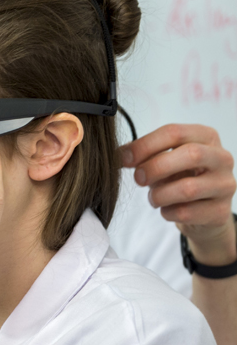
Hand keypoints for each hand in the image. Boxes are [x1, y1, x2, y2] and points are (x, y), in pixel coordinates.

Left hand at [122, 124, 236, 264]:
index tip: (123, 159)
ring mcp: (225, 185)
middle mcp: (222, 158)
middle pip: (191, 154)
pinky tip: (167, 210)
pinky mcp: (220, 211)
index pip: (174, 132)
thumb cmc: (179, 177)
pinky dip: (168, 212)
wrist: (201, 211)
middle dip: (156, 167)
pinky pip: (187, 212)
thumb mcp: (164, 159)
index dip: (144, 145)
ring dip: (159, 195)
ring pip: (188, 188)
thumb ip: (144, 154)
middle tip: (138, 179)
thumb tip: (119, 155)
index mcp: (206, 137)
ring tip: (153, 198)